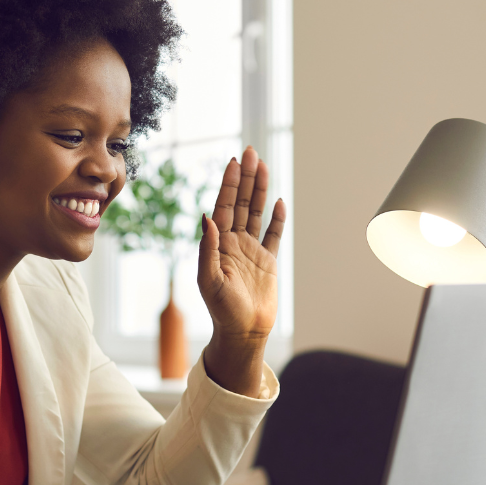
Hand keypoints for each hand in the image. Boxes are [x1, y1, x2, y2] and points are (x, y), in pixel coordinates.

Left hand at [197, 146, 285, 396]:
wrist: (243, 332)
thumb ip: (207, 248)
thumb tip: (206, 217)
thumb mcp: (209, 280)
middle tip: (250, 152)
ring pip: (257, 213)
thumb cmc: (222, 310)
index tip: (234, 162)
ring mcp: (251, 250)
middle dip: (245, 178)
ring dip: (260, 190)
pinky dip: (277, 218)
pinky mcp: (267, 261)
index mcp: (218, 244)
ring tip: (263, 165)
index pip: (224, 207)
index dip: (229, 184)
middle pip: (241, 203)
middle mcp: (234, 243)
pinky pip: (273, 234)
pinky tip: (279, 201)